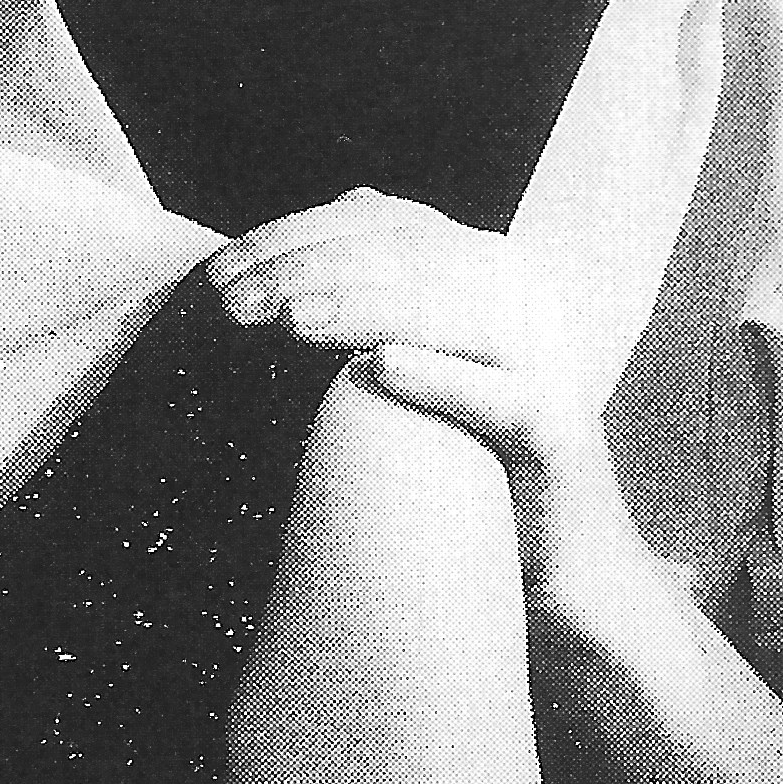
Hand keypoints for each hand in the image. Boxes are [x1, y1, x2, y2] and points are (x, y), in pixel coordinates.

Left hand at [208, 190, 643, 631]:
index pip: (381, 223)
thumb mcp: (410, 368)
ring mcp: (544, 357)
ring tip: (288, 321)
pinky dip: (441, 378)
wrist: (563, 560)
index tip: (219, 269)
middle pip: (405, 256)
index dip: (296, 235)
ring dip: (362, 309)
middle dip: (309, 269)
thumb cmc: (461, 460)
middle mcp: (519, 294)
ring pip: (448, 310)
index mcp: (480, 267)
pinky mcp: (558, 429)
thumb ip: (365, 311)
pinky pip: (499, 397)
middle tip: (231, 302)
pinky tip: (380, 369)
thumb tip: (273, 277)